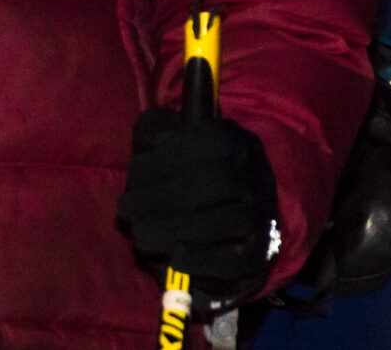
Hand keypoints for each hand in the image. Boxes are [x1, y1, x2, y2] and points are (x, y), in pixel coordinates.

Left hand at [119, 107, 280, 298]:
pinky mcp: (260, 256)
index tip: (134, 172)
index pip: (213, 140)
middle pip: (218, 182)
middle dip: (162, 196)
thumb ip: (157, 130)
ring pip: (226, 221)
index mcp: (238, 142)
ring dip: (174, 228)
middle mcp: (258, 177)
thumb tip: (155, 138)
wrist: (228, 227)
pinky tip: (173, 255)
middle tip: (126, 207)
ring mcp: (264, 217)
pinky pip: (236, 261)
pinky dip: (202, 259)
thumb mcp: (171, 144)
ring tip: (139, 233)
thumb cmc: (188, 176)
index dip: (169, 157)